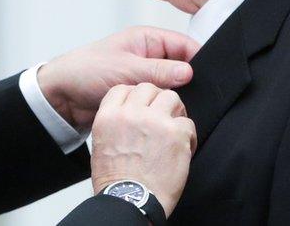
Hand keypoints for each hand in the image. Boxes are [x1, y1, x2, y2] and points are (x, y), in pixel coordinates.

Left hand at [37, 26, 199, 130]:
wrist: (61, 95)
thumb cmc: (86, 71)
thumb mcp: (125, 69)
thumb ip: (159, 71)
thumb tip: (190, 72)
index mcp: (147, 39)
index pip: (184, 44)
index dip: (200, 59)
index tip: (212, 77)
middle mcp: (148, 55)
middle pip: (182, 66)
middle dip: (190, 80)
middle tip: (197, 95)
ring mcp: (145, 75)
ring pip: (173, 85)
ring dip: (175, 95)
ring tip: (182, 106)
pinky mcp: (140, 95)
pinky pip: (160, 99)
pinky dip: (164, 106)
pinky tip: (169, 115)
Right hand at [91, 83, 195, 217]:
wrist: (130, 200)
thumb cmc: (116, 179)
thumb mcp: (101, 143)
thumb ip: (115, 122)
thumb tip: (129, 114)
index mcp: (109, 116)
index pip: (124, 89)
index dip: (136, 96)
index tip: (143, 106)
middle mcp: (131, 114)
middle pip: (148, 88)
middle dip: (156, 100)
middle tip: (162, 115)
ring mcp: (154, 121)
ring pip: (171, 98)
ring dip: (175, 112)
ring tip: (174, 128)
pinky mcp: (176, 133)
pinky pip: (188, 122)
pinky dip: (188, 135)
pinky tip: (183, 147)